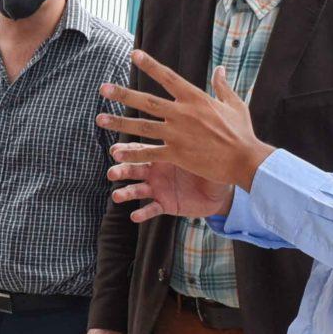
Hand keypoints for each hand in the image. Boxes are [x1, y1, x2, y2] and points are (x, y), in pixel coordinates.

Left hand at [98, 56, 272, 192]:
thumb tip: (219, 68)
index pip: (168, 77)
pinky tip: (116, 153)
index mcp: (196, 98)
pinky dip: (133, 153)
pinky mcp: (177, 154)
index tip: (134, 54)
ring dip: (119, 123)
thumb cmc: (241, 132)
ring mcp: (178, 134)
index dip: (150, 64)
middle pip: (147, 101)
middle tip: (103, 88)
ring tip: (99, 120)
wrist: (246, 159)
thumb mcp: (235, 104)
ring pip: (142, 126)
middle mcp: (183, 113)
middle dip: (123, 94)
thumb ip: (223, 85)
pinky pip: (150, 152)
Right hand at [108, 143, 232, 223]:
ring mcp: (158, 189)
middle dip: (120, 170)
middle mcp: (155, 171)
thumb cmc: (212, 164)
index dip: (126, 151)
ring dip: (125, 193)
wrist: (220, 189)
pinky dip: (142, 213)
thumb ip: (193, 139)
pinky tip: (134, 216)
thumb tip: (193, 117)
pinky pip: (151, 209)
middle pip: (133, 169)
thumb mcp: (203, 150)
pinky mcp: (165, 205)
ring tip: (117, 196)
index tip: (115, 150)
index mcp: (162, 155)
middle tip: (112, 173)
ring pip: (137, 190)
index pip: (141, 150)